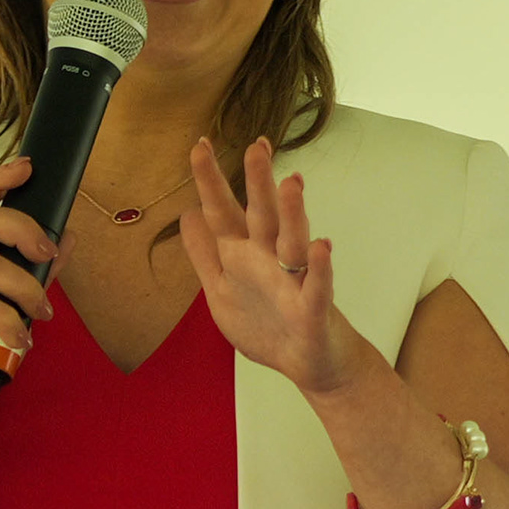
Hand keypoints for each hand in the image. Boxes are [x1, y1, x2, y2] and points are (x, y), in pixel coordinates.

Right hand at [0, 157, 58, 435]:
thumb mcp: (13, 305)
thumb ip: (37, 273)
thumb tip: (69, 240)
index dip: (1, 181)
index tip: (28, 167)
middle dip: (22, 228)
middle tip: (47, 252)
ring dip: (24, 288)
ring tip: (41, 314)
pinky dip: (8, 322)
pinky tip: (21, 340)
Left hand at [179, 137, 352, 396]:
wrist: (311, 364)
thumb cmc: (270, 325)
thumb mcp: (222, 290)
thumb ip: (205, 253)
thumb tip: (187, 214)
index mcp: (244, 256)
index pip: (223, 212)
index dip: (211, 181)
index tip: (200, 144)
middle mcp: (269, 260)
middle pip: (261, 215)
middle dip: (258, 181)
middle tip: (256, 145)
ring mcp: (293, 282)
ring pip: (293, 241)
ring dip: (292, 213)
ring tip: (291, 183)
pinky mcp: (313, 309)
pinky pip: (318, 286)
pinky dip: (319, 268)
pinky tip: (322, 248)